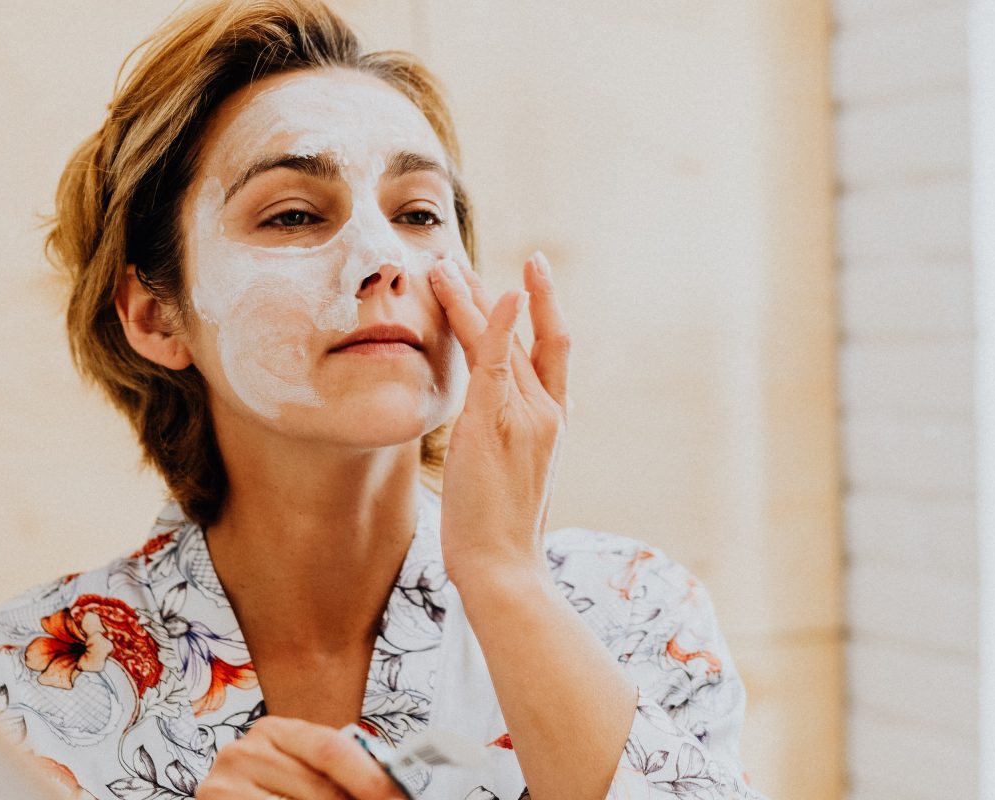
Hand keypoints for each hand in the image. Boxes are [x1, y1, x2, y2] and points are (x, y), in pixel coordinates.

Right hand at [195, 717, 404, 799]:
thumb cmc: (270, 793)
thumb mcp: (301, 775)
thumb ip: (336, 776)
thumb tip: (388, 789)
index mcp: (274, 731)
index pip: (331, 748)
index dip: (370, 778)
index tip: (398, 798)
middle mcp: (244, 751)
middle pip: (321, 789)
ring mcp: (223, 784)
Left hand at [427, 252, 569, 584]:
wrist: (504, 567)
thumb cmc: (498, 530)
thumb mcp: (505, 473)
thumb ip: (501, 436)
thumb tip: (480, 421)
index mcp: (552, 422)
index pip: (550, 350)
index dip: (543, 308)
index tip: (528, 274)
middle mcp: (546, 411)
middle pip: (522, 336)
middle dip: (493, 293)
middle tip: (464, 257)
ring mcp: (526, 415)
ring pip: (500, 341)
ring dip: (471, 297)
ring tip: (442, 264)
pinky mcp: (496, 423)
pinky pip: (497, 363)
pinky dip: (497, 323)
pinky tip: (496, 290)